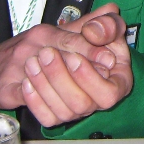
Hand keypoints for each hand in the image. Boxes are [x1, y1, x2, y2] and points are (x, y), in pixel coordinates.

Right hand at [0, 4, 131, 126]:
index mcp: (46, 33)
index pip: (72, 38)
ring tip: (87, 93)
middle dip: (85, 65)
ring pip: (44, 75)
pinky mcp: (6, 87)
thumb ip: (84, 25)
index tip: (111, 59)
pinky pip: (24, 94)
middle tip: (106, 74)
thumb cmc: (25, 51)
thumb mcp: (55, 34)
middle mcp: (32, 45)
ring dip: (66, 85)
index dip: (93, 49)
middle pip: (61, 53)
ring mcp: (18, 66)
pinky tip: (55, 106)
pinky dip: (40, 100)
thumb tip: (112, 8)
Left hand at [21, 6, 132, 127]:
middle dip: (62, 78)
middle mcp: (97, 100)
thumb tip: (95, 33)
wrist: (51, 48)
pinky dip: (35, 100)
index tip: (74, 57)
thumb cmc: (81, 36)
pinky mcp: (57, 116)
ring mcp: (77, 110)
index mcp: (117, 80)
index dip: (91, 79)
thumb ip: (104, 25)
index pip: (109, 94)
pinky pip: (46, 118)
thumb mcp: (98, 24)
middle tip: (46, 52)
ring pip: (63, 111)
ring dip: (45, 85)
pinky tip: (27, 81)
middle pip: (83, 104)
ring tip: (31, 61)